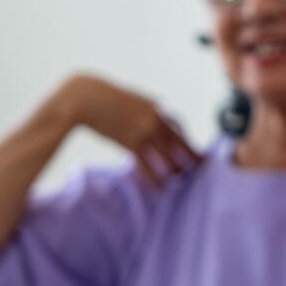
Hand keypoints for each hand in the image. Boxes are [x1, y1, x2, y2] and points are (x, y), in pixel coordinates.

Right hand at [61, 74, 198, 186]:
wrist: (85, 97)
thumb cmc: (107, 98)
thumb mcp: (134, 102)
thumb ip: (147, 113)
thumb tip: (155, 126)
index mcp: (159, 106)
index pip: (180, 128)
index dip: (187, 142)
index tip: (194, 153)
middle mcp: (157, 118)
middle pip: (180, 143)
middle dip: (191, 158)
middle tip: (200, 171)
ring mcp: (145, 131)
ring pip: (167, 156)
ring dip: (175, 171)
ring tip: (179, 182)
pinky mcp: (130, 142)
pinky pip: (147, 165)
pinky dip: (154, 178)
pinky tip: (159, 188)